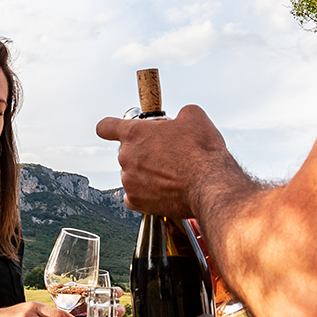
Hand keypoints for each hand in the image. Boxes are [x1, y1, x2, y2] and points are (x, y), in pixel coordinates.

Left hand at [95, 103, 234, 216]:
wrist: (210, 186)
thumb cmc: (201, 151)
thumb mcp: (194, 116)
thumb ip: (179, 114)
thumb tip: (181, 119)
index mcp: (134, 133)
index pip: (106, 126)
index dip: (112, 127)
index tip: (118, 130)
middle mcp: (126, 156)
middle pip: (125, 151)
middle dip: (142, 150)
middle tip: (165, 153)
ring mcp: (129, 181)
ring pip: (131, 174)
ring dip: (144, 172)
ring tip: (169, 173)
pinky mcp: (137, 202)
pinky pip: (133, 195)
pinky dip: (144, 193)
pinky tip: (161, 189)